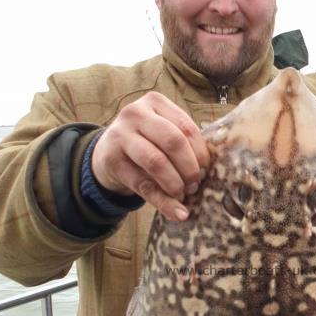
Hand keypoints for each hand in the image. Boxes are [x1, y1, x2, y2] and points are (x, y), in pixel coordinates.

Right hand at [92, 92, 209, 221]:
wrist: (106, 153)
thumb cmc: (145, 142)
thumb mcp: (161, 133)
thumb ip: (183, 144)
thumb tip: (208, 173)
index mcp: (155, 102)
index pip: (187, 128)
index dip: (201, 154)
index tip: (206, 172)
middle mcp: (135, 113)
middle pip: (173, 141)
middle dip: (190, 169)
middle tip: (195, 186)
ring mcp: (120, 135)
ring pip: (156, 161)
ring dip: (175, 184)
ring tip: (183, 196)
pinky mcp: (112, 160)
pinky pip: (142, 184)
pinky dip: (163, 202)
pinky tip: (177, 213)